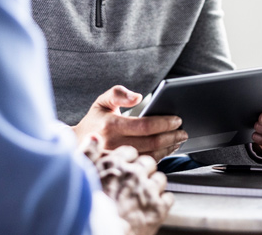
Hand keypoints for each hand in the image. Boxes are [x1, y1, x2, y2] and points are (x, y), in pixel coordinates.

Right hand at [73, 85, 187, 161]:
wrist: (78, 146)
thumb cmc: (95, 121)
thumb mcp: (102, 102)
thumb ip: (118, 93)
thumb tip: (137, 96)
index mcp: (110, 125)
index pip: (145, 126)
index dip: (164, 123)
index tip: (177, 120)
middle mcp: (114, 144)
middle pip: (151, 143)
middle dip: (171, 136)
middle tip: (183, 132)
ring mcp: (118, 159)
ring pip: (151, 156)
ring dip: (168, 148)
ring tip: (178, 140)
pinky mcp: (122, 169)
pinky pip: (145, 164)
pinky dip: (160, 157)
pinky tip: (167, 149)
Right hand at [81, 135, 173, 234]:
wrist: (99, 234)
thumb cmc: (87, 209)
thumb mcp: (81, 175)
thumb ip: (88, 153)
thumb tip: (95, 137)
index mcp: (114, 164)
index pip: (130, 151)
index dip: (129, 159)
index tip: (127, 165)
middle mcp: (134, 173)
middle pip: (148, 162)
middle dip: (144, 170)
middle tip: (136, 181)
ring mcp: (148, 190)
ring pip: (160, 178)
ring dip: (154, 185)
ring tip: (145, 195)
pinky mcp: (159, 208)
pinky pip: (169, 197)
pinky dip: (163, 201)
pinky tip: (153, 206)